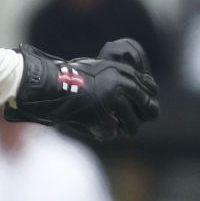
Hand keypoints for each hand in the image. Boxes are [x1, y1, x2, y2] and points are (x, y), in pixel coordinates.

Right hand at [6, 43, 159, 142]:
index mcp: (122, 72)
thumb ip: (120, 78)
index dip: (150, 101)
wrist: (50, 85)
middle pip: (148, 109)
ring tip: (110, 125)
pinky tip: (91, 123)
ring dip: (123, 128)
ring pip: (133, 125)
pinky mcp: (102, 115)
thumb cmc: (71, 78)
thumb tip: (147, 90)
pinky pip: (112, 131)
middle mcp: (121, 84)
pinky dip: (101, 130)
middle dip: (141, 118)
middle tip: (131, 123)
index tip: (149, 108)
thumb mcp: (99, 70)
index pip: (150, 89)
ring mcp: (112, 100)